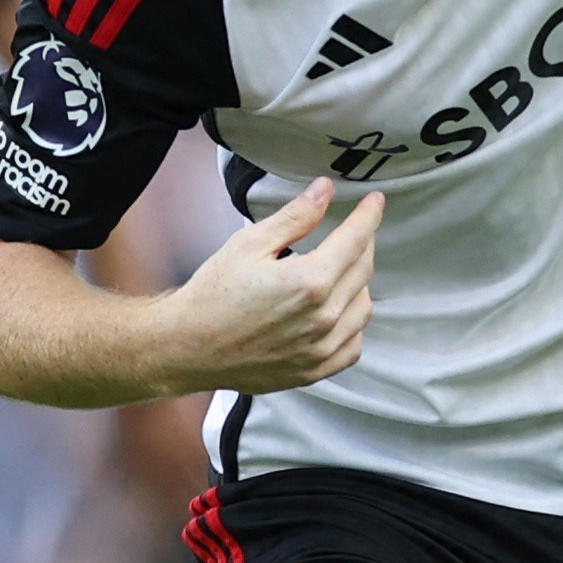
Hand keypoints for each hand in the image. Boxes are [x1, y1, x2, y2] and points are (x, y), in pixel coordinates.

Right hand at [166, 178, 382, 392]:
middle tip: (353, 231)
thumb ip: (295, 217)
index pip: (357, 239)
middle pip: (364, 271)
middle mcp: (323, 318)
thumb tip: (324, 192)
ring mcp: (320, 349)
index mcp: (310, 282)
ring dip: (358, 284)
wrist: (187, 347)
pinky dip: (352, 325)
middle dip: (363, 244)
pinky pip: (352, 346)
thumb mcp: (249, 244)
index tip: (374, 202)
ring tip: (338, 271)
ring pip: (364, 309)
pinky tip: (336, 312)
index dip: (369, 215)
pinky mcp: (313, 371)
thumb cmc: (211, 297)